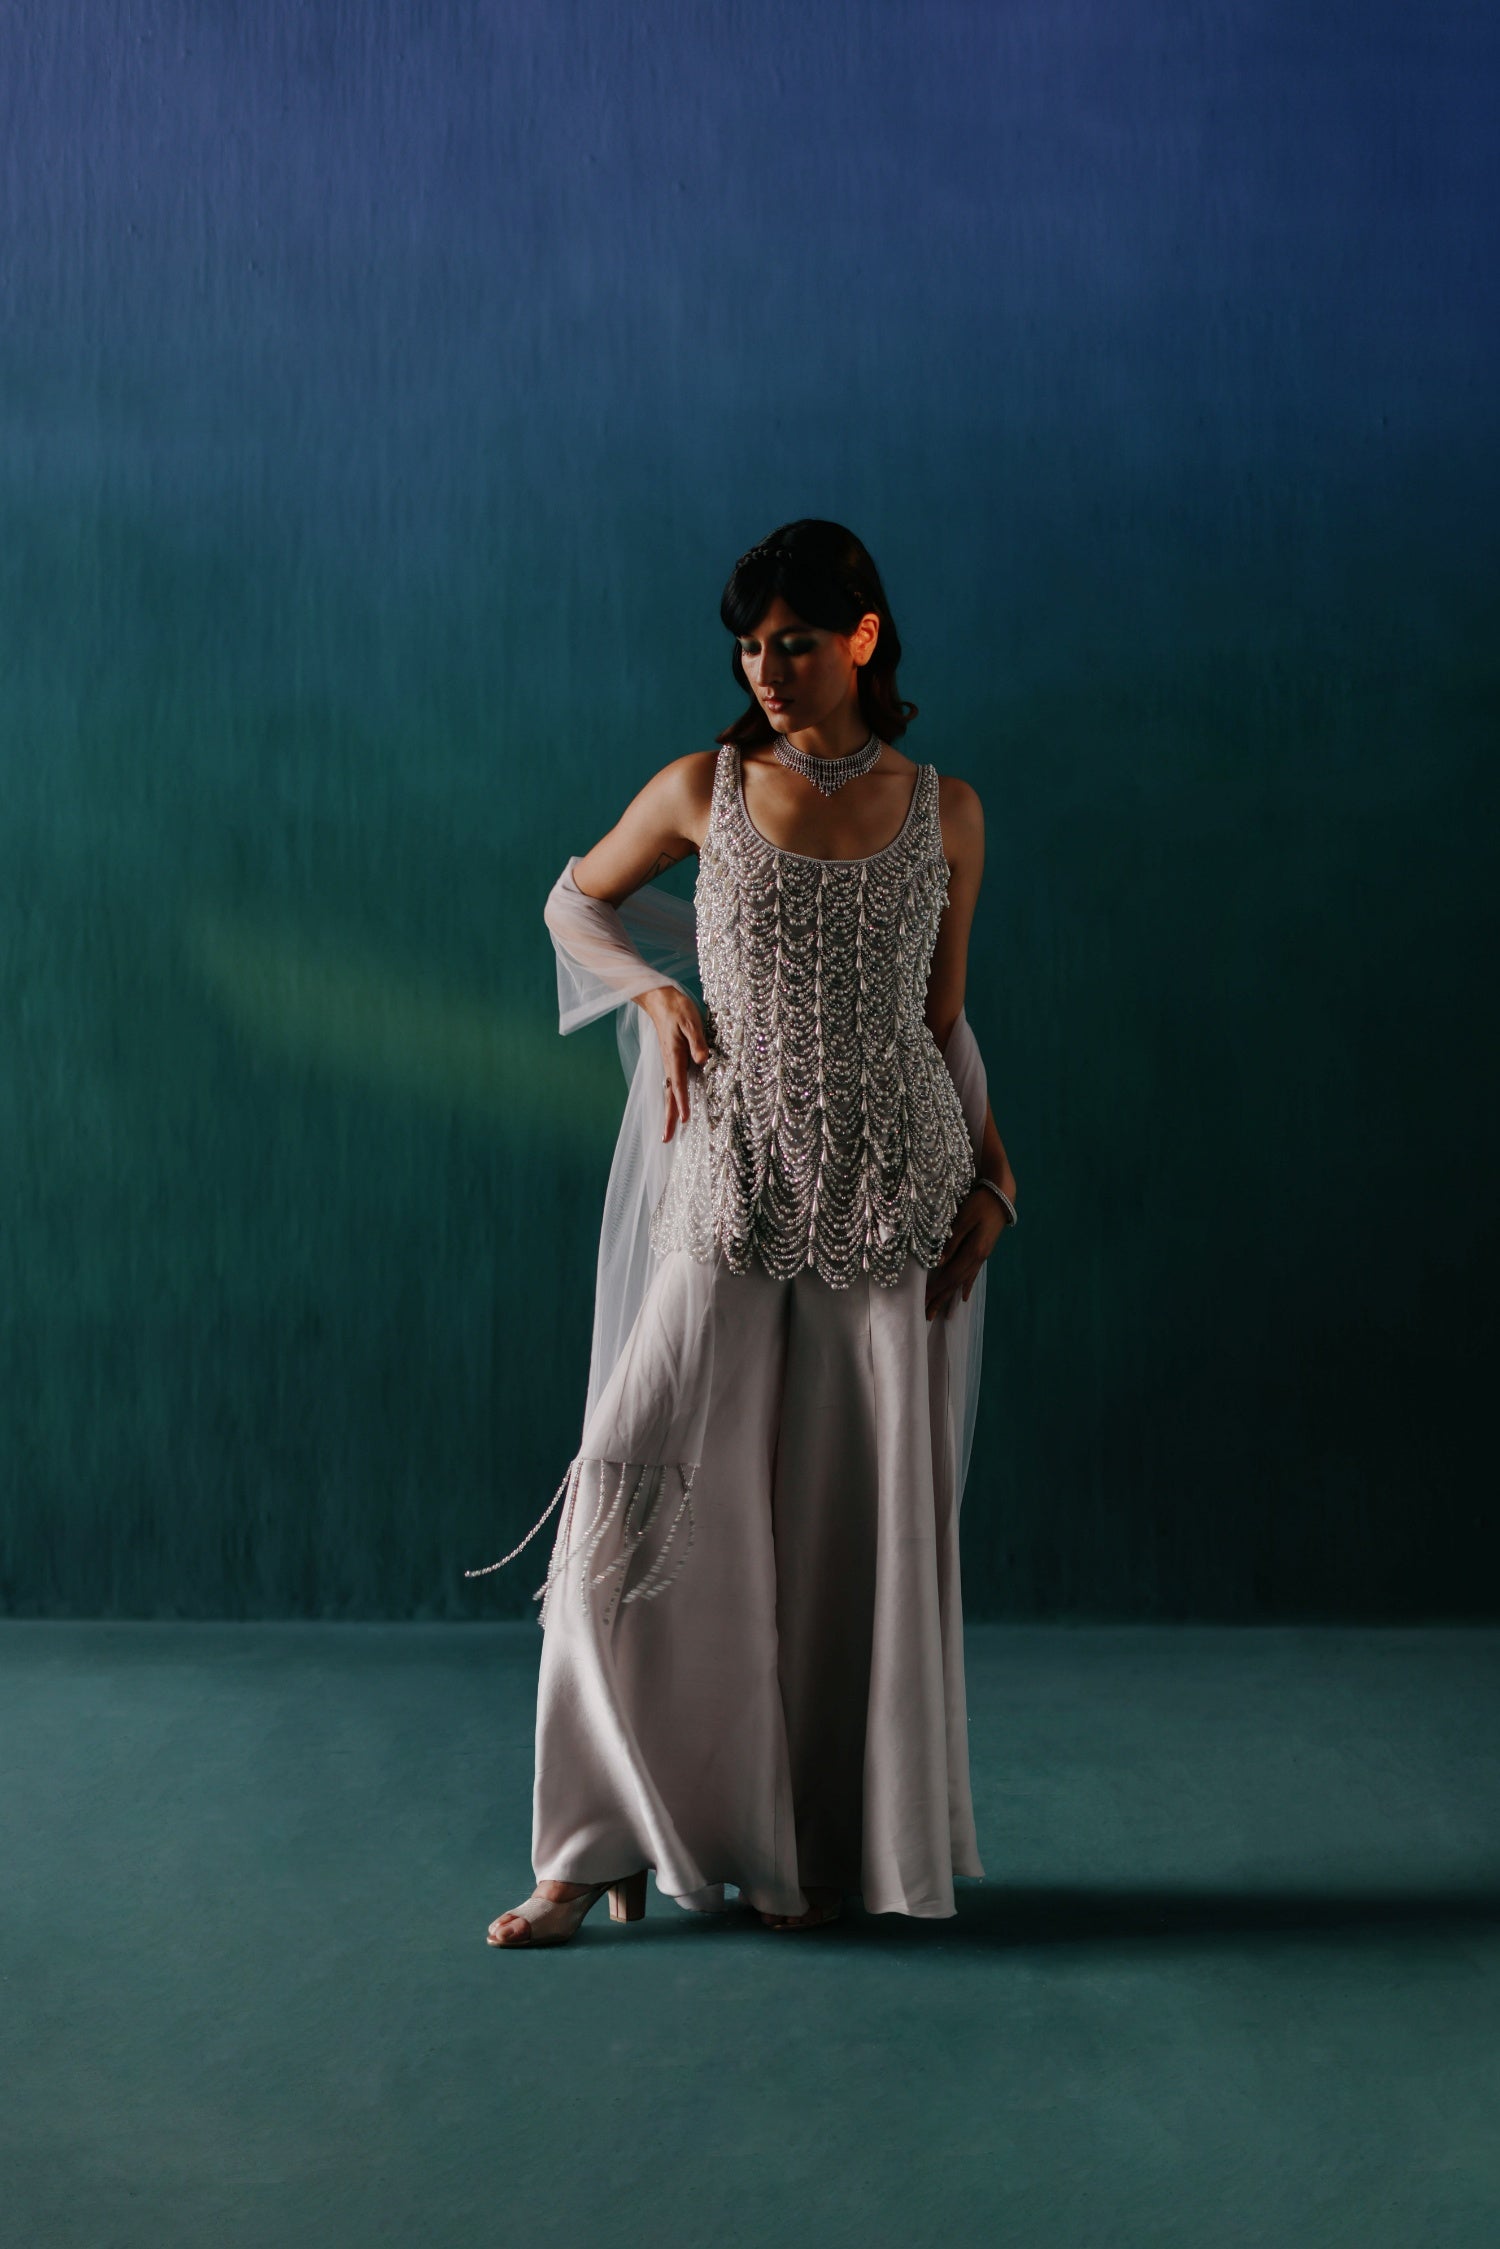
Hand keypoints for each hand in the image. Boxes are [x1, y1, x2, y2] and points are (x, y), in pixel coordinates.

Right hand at [638, 986, 712, 1140]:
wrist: (660, 1000)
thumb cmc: (678, 1009)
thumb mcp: (691, 1021)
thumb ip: (697, 1041)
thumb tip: (703, 1060)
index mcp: (674, 1056)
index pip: (678, 1084)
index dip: (682, 1102)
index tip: (686, 1119)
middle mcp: (670, 1063)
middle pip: (669, 1096)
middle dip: (668, 1118)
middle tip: (666, 1140)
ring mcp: (669, 1063)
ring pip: (668, 1093)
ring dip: (668, 1113)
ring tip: (668, 1133)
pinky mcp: (671, 1061)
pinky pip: (671, 1086)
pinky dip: (671, 1101)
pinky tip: (674, 1108)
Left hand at [925, 1187, 1008, 1321]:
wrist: (1001, 1196)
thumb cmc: (980, 1204)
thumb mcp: (962, 1220)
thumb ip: (951, 1243)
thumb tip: (938, 1264)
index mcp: (972, 1252)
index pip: (950, 1276)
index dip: (936, 1289)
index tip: (923, 1301)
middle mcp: (978, 1259)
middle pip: (956, 1284)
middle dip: (941, 1300)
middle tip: (928, 1316)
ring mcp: (981, 1258)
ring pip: (963, 1282)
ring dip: (951, 1297)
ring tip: (943, 1314)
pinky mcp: (982, 1253)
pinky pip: (972, 1275)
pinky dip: (966, 1287)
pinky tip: (964, 1298)